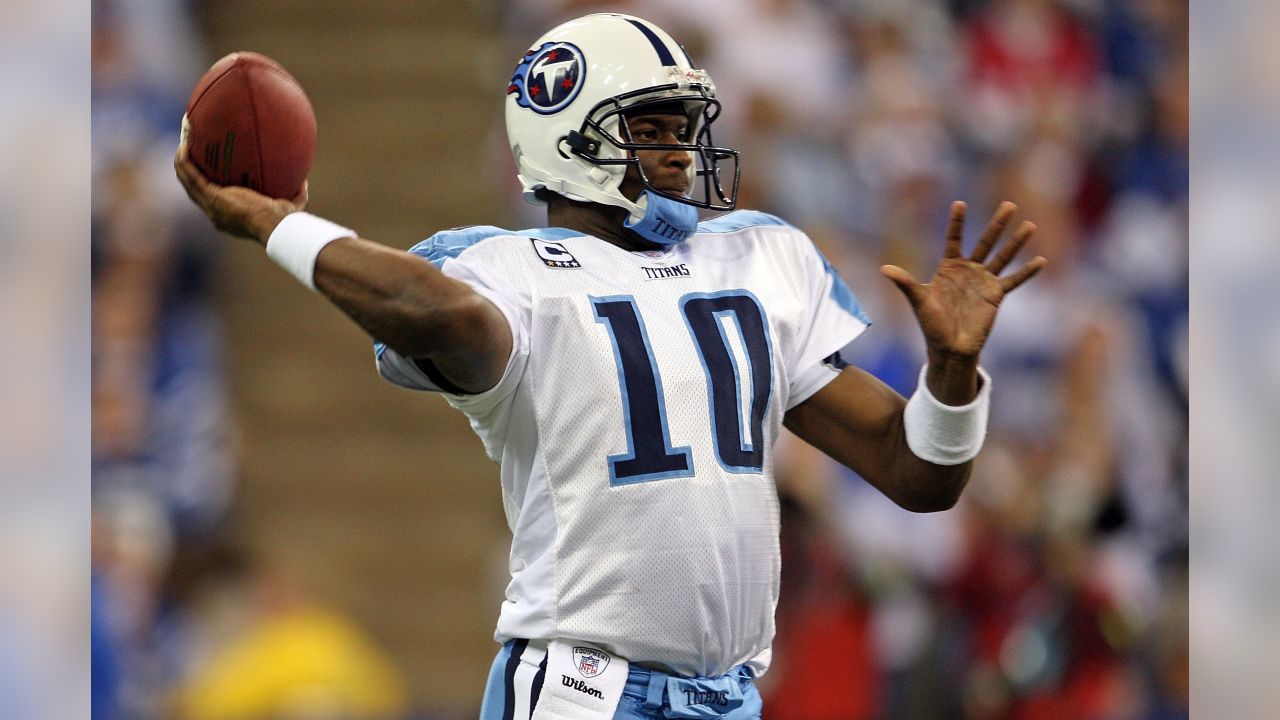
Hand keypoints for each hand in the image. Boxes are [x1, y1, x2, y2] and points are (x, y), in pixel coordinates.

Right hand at [174, 138, 308, 243]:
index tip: (206, 169)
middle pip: (194, 190)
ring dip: (182, 163)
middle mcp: (215, 213)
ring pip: (188, 182)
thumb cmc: (286, 222)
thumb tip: (303, 181)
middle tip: (188, 152)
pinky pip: (191, 176)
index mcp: (229, 217)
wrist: (275, 227)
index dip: (205, 186)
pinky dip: (185, 161)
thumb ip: (295, 195)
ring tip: (182, 144)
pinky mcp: (212, 197)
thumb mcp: (290, 207)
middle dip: (189, 171)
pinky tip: (183, 146)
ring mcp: (211, 206)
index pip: (212, 201)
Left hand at [881, 201, 1045, 360]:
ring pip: (1003, 256)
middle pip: (986, 241)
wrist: (949, 347)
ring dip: (1016, 242)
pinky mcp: (996, 295)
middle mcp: (968, 270)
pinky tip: (1041, 260)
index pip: (954, 239)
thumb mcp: (918, 300)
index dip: (956, 222)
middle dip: (997, 224)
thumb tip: (884, 269)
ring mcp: (984, 281)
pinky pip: (1014, 280)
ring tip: (1029, 224)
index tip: (959, 203)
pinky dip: (1027, 272)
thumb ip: (905, 283)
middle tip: (1009, 204)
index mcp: (949, 267)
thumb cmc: (931, 324)